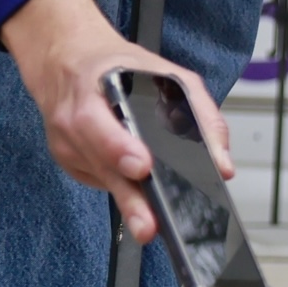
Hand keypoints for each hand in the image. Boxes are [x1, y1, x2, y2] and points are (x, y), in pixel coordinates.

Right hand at [1, 0, 228, 243]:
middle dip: (130, 199)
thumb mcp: (167, 75)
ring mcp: (66, 146)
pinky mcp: (69, 163)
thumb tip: (221, 164)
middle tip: (149, 226)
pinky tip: (131, 176)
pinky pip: (99, 180)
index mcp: (92, 93)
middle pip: (103, 166)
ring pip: (103, 180)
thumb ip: (200, 114)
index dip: (120, 149)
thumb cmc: (117, 66)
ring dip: (129, 200)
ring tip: (149, 223)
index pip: (101, 127)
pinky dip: (119, 181)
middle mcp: (72, 123)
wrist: (66, 60)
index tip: (142, 167)